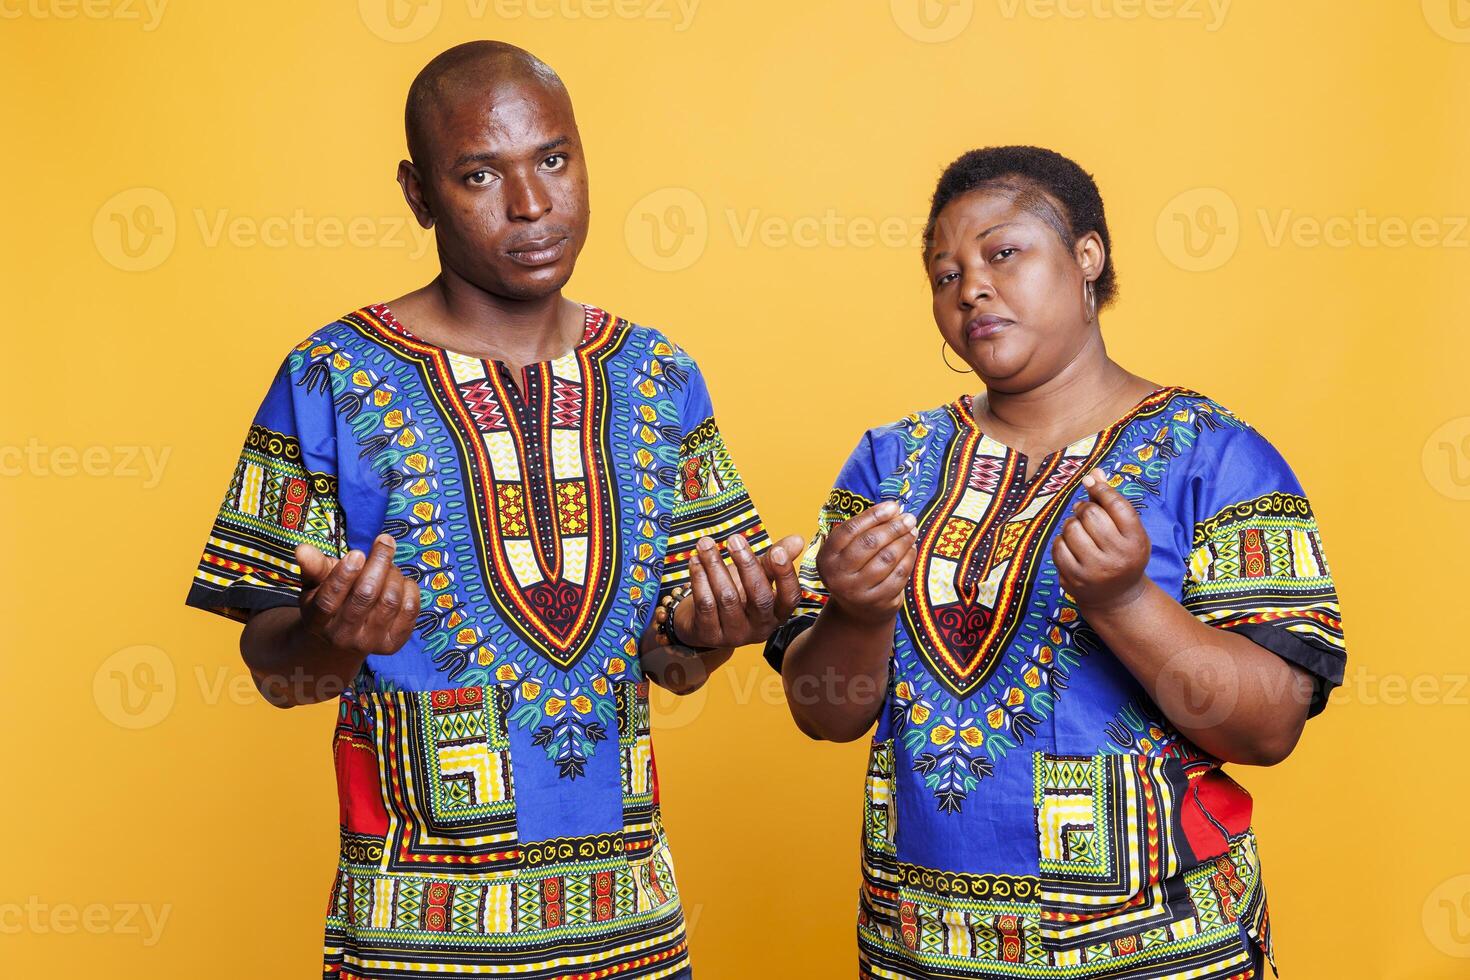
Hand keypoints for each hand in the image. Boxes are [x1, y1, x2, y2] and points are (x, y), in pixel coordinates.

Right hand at [295, 533, 420, 656]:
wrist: (342, 637)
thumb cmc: (329, 599)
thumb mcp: (315, 583)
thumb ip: (313, 566)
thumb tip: (302, 549)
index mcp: (317, 620)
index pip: (328, 601)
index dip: (344, 576)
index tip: (357, 553)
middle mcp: (342, 636)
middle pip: (365, 596)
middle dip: (378, 563)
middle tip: (384, 542)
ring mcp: (369, 643)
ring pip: (390, 600)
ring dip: (394, 574)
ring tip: (389, 565)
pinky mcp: (393, 643)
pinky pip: (410, 610)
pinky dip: (409, 588)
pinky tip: (400, 582)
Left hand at [673, 532, 805, 648]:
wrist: (700, 622)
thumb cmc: (736, 594)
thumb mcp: (758, 577)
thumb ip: (775, 560)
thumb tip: (798, 539)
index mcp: (777, 614)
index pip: (790, 597)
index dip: (785, 574)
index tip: (776, 550)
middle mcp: (760, 628)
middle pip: (759, 597)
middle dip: (747, 565)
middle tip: (734, 539)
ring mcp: (735, 635)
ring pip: (728, 597)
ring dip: (715, 566)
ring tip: (706, 544)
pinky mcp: (709, 634)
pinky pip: (705, 603)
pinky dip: (699, 578)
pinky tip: (695, 561)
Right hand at [815, 500, 917, 626]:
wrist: (856, 611)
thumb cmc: (854, 569)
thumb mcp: (847, 551)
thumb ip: (864, 530)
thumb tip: (893, 510)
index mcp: (827, 557)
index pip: (850, 529)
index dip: (874, 515)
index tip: (893, 506)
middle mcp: (838, 575)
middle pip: (870, 543)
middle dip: (893, 527)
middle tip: (909, 518)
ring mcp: (857, 591)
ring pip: (887, 559)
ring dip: (904, 542)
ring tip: (912, 532)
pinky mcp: (877, 602)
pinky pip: (899, 575)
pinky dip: (909, 559)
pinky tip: (912, 549)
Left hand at [1053, 467, 1150, 609]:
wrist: (1117, 597)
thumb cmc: (1122, 553)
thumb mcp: (1127, 530)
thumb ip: (1112, 501)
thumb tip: (1094, 473)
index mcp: (1136, 541)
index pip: (1117, 505)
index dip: (1101, 490)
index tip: (1093, 486)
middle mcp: (1118, 557)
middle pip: (1091, 514)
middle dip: (1085, 508)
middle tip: (1085, 513)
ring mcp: (1095, 570)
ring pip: (1071, 528)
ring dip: (1071, 524)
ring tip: (1079, 531)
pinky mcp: (1074, 579)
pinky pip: (1058, 546)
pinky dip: (1061, 541)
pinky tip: (1070, 545)